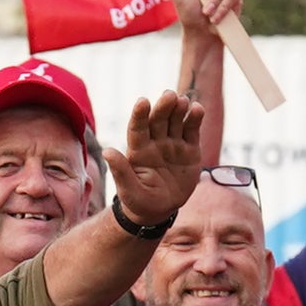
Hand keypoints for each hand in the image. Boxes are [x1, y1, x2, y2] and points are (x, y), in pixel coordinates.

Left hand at [110, 88, 204, 228]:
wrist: (161, 209)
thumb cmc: (139, 201)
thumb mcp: (129, 191)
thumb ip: (121, 171)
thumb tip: (107, 151)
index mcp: (138, 151)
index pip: (137, 129)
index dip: (139, 115)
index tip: (143, 101)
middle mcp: (155, 143)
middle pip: (158, 120)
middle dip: (163, 107)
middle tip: (169, 95)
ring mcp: (173, 144)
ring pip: (176, 121)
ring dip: (179, 109)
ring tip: (183, 101)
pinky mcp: (189, 149)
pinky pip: (192, 131)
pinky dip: (195, 119)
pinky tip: (197, 109)